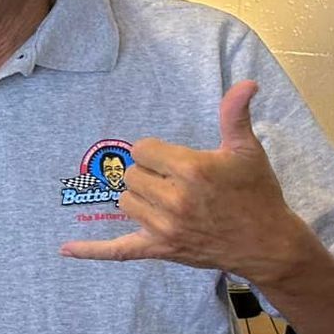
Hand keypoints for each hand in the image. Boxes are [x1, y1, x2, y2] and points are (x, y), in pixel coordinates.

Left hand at [60, 81, 310, 280]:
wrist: (268, 243)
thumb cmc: (257, 193)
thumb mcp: (247, 150)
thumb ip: (235, 115)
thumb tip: (245, 83)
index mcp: (191, 170)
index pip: (142, 149)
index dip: (156, 152)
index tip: (176, 159)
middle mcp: (174, 199)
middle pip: (130, 175)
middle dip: (148, 174)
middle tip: (174, 181)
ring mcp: (165, 228)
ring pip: (124, 201)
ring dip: (137, 198)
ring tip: (166, 199)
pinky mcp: (160, 249)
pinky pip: (118, 251)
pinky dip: (91, 250)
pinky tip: (65, 249)